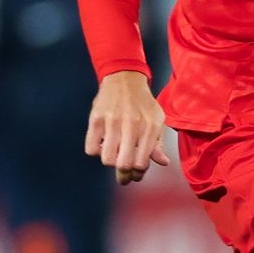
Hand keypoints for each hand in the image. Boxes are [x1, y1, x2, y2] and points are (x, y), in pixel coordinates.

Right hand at [85, 70, 169, 184]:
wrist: (124, 79)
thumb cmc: (143, 104)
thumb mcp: (157, 121)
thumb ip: (158, 144)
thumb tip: (163, 163)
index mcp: (150, 127)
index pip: (141, 163)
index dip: (138, 173)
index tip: (135, 172)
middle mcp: (131, 124)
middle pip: (123, 164)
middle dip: (123, 173)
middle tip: (123, 170)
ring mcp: (112, 121)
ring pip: (107, 159)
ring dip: (110, 161)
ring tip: (114, 154)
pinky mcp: (96, 119)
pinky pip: (91, 149)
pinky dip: (96, 151)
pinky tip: (103, 144)